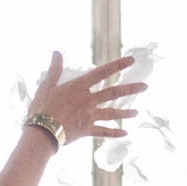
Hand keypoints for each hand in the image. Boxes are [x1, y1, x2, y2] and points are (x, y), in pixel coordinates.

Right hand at [26, 51, 144, 144]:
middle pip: (114, 92)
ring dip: (126, 112)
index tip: (131, 60)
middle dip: (131, 89)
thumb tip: (56, 52)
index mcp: (79, 86)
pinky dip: (114, 133)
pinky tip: (125, 133)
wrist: (42, 132)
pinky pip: (104, 131)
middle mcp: (88, 100)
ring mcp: (89, 116)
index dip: (118, 65)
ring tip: (137, 113)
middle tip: (145, 86)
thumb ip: (55, 69)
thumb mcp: (47, 86)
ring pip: (112, 113)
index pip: (103, 72)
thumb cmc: (42, 108)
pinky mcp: (87, 130)